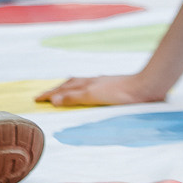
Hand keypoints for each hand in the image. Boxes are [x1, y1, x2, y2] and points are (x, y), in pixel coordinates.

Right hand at [46, 72, 165, 107]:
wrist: (146, 87)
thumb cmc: (121, 93)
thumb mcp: (94, 96)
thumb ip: (74, 98)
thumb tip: (53, 100)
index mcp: (86, 84)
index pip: (63, 89)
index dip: (49, 94)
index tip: (36, 99)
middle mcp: (93, 82)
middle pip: (70, 84)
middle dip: (56, 89)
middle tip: (45, 94)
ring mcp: (103, 83)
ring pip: (81, 84)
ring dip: (69, 87)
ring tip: (63, 90)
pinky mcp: (114, 86)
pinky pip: (91, 86)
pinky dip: (83, 88)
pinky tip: (91, 91)